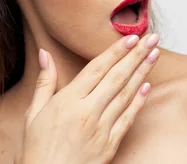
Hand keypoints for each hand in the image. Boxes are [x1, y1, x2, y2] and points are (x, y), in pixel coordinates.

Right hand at [17, 34, 159, 163]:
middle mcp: (87, 112)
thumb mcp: (33, 114)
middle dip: (136, 55)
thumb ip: (44, 82)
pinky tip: (147, 86)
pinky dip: (139, 101)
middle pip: (116, 77)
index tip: (130, 37)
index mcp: (67, 101)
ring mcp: (101, 129)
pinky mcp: (110, 144)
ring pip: (126, 94)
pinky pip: (128, 118)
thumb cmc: (37, 149)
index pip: (97, 69)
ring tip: (154, 54)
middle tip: (151, 38)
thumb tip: (44, 54)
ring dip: (142, 72)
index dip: (115, 51)